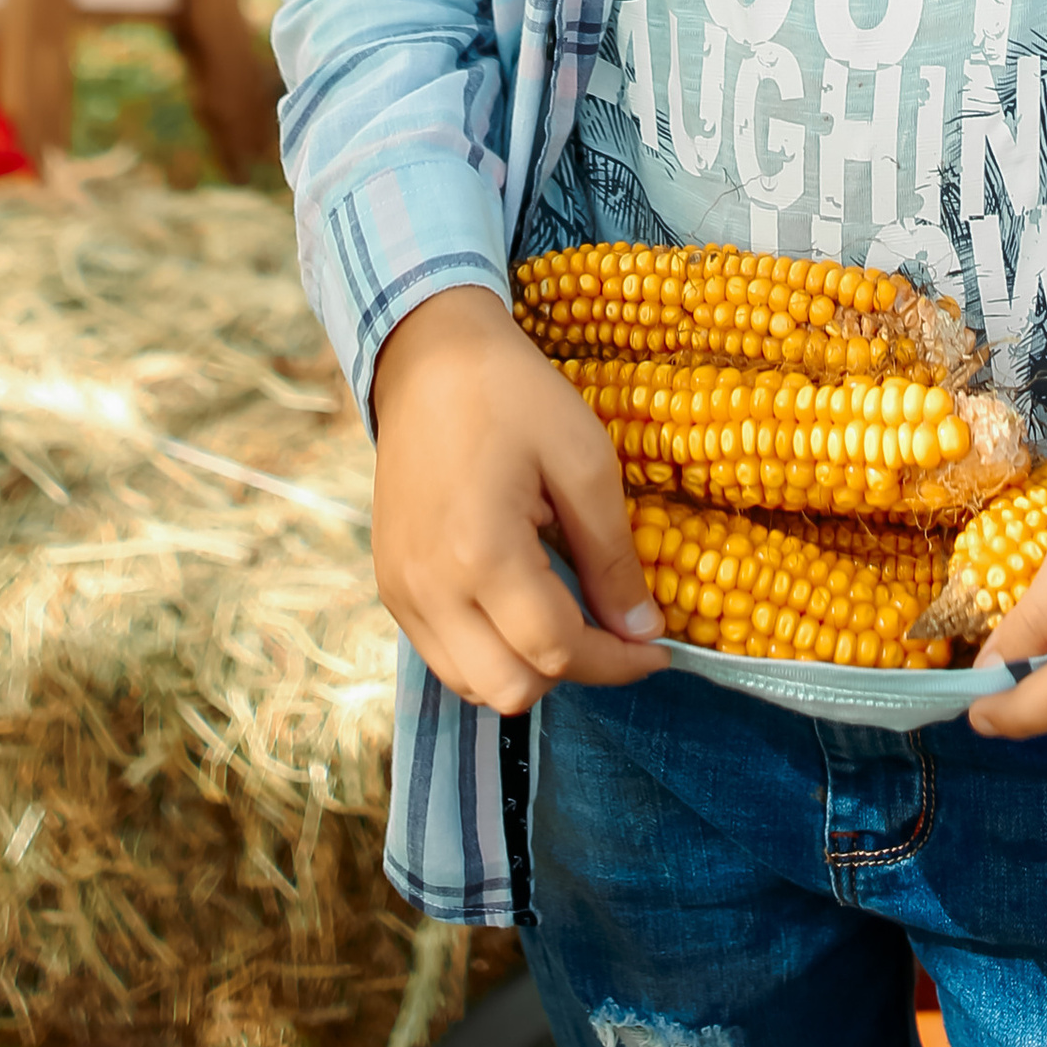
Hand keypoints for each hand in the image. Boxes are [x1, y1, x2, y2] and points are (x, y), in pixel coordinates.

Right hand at [369, 285, 665, 715]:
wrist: (428, 356)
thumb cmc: (512, 394)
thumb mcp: (584, 459)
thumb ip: (612, 555)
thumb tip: (642, 631)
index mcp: (481, 552)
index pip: (557, 651)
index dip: (618, 661)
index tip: (657, 646)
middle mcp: (429, 587)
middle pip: (510, 690)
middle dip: (573, 670)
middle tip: (611, 631)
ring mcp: (401, 590)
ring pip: (471, 685)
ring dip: (526, 668)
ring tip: (564, 615)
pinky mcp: (390, 583)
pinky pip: (443, 654)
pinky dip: (487, 652)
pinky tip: (518, 604)